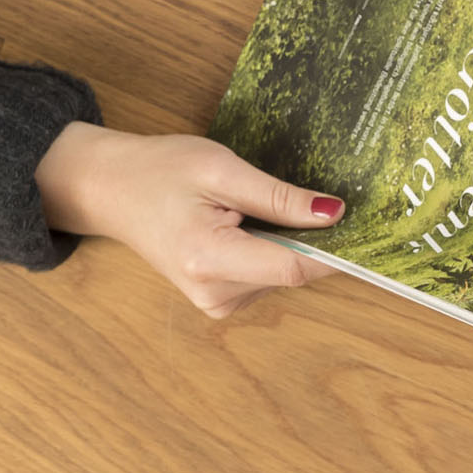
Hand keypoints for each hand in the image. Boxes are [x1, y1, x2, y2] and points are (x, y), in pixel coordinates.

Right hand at [34, 122, 345, 315]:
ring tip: (249, 205)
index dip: (333, 248)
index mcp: (210, 259)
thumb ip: (277, 196)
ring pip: (281, 275)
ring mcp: (214, 302)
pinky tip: (243, 223)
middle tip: (300, 196)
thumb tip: (333, 213)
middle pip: (291, 272)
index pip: (293, 268)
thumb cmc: (160, 171)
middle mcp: (214, 294)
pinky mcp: (217, 300)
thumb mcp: (220, 169)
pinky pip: (265, 276)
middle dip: (306, 238)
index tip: (362, 224)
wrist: (111, 189)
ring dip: (284, 242)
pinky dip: (268, 250)